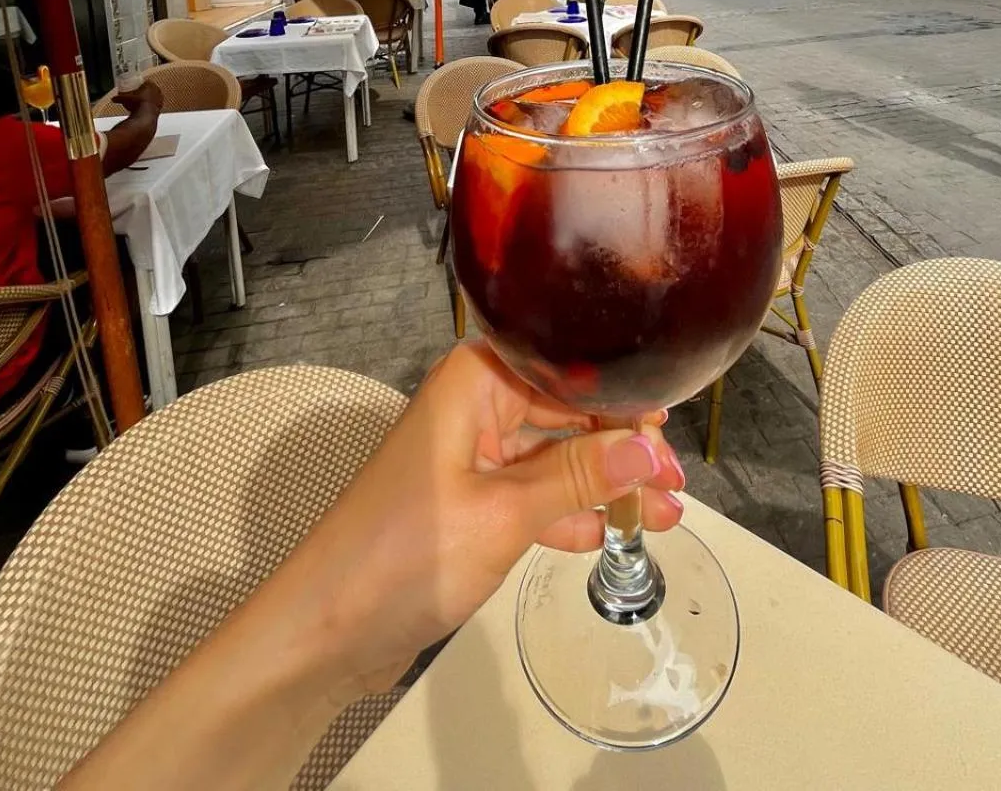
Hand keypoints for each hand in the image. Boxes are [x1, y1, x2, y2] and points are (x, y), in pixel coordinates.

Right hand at [116, 78, 162, 115]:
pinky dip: (150, 107)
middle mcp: (157, 91)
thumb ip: (119, 97)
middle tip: (138, 95)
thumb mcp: (124, 98)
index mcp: (150, 85)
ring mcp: (160, 100)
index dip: (141, 85)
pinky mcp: (160, 109)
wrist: (144, 116)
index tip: (137, 87)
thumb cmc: (136, 104)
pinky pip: (155, 106)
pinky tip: (144, 110)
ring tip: (140, 103)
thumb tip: (114, 99)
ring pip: (154, 97)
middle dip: (145, 92)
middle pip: (151, 89)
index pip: (147, 82)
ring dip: (148, 100)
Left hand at [282, 343, 684, 701]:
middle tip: (676, 481)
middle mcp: (472, 407)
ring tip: (666, 513)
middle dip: (621, 446)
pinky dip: (571, 514)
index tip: (670, 422)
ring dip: (605, 486)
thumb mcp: (503, 514)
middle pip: (564, 413)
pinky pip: (534, 495)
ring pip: (555, 459)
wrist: (324, 631)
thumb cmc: (402, 555)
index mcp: (474, 382)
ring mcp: (469, 458)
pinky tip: (613, 534)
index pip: (565, 369)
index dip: (620, 394)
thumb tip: (650, 449)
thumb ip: (579, 478)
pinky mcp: (468, 505)